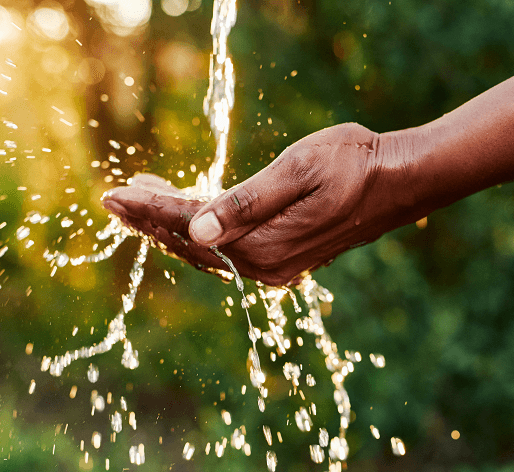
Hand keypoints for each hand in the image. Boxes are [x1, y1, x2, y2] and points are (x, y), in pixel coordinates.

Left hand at [102, 123, 411, 285]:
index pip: (188, 227)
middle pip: (190, 244)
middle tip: (115, 197)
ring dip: (171, 226)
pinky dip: (200, 232)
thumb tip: (196, 228)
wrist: (401, 181)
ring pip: (207, 250)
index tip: (112, 194)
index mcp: (263, 244)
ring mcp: (276, 267)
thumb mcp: (298, 170)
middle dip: (150, 220)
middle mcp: (266, 265)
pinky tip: (189, 214)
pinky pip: (228, 251)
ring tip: (142, 200)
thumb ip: (246, 202)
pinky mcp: (285, 260)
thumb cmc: (354, 163)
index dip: (148, 210)